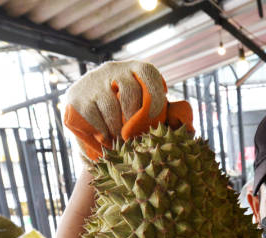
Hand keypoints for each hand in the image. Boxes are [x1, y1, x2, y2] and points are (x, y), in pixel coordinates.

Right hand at [64, 60, 192, 160]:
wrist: (96, 117)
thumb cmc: (136, 116)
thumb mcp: (155, 112)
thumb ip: (173, 117)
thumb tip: (190, 131)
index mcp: (141, 70)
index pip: (151, 85)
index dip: (154, 109)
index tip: (152, 127)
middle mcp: (116, 68)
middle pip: (129, 95)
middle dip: (134, 122)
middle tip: (135, 138)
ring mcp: (94, 80)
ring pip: (111, 108)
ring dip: (117, 130)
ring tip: (120, 141)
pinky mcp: (75, 96)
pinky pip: (93, 117)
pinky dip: (102, 132)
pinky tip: (106, 139)